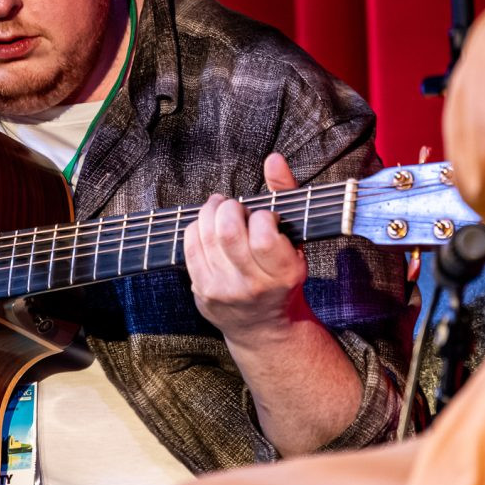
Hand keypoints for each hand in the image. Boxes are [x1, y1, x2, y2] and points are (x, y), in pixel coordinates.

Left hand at [184, 153, 308, 342]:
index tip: (265, 217)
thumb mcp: (295, 239)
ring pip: (206, 236)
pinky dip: (197, 227)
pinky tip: (208, 225)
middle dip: (230, 208)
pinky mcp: (202, 292)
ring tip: (221, 209)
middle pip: (228, 232)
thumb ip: (286, 195)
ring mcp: (224, 290)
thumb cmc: (281, 275)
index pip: (263, 235)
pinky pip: (190, 247)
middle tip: (237, 208)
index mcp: (283, 273)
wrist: (263, 327)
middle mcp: (252, 285)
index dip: (261, 216)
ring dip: (211, 212)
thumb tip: (273, 158)